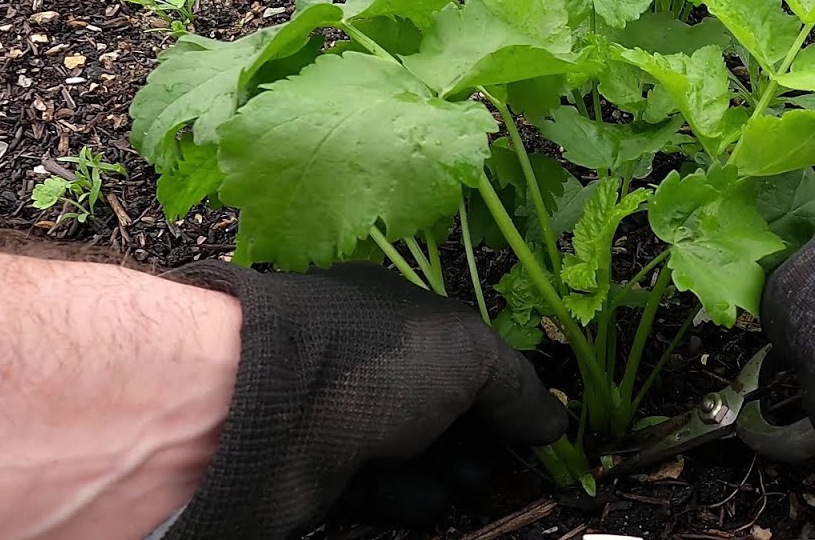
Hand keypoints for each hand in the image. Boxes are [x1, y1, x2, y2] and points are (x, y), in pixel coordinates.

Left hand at [161, 261, 565, 539]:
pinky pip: (375, 484)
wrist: (260, 412)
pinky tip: (434, 505)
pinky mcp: (316, 468)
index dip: (501, 384)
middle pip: (437, 400)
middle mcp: (366, 357)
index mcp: (396, 311)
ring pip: (408, 447)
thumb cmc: (372, 360)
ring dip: (448, 468)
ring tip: (477, 485)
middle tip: (515, 463)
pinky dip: (408, 496)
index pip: (462, 347)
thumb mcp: (467, 355)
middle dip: (480, 432)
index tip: (533, 424)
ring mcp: (339, 413)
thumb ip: (516, 388)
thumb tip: (553, 422)